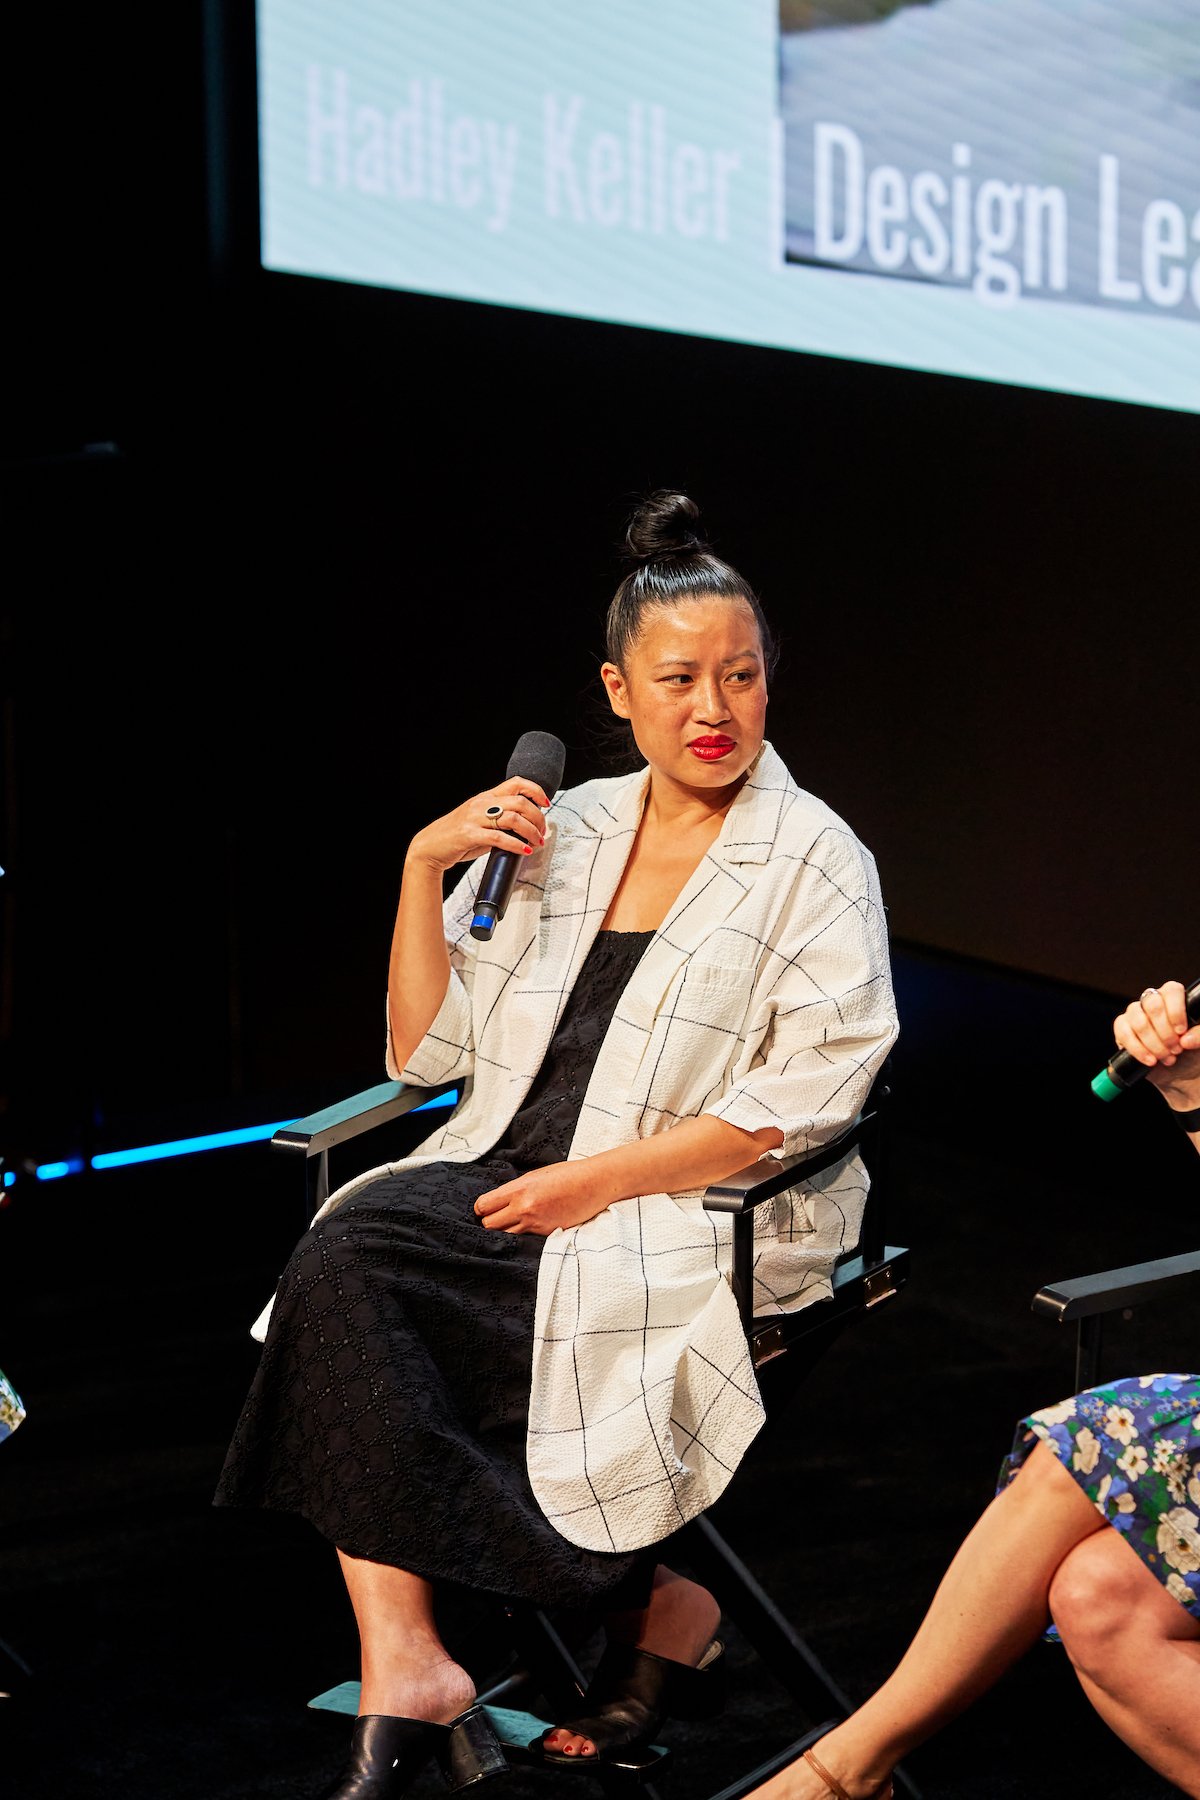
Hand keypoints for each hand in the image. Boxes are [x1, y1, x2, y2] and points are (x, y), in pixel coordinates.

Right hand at [407, 778, 550, 874]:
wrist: (430, 847)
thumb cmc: (456, 837)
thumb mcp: (480, 822)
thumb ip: (500, 821)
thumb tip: (525, 829)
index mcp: (486, 797)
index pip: (516, 783)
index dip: (535, 791)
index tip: (546, 803)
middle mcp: (482, 804)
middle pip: (520, 801)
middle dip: (538, 817)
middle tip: (542, 832)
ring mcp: (475, 818)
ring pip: (513, 818)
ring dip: (531, 831)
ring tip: (537, 842)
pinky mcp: (470, 834)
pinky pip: (499, 837)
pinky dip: (516, 845)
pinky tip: (524, 851)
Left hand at [474, 1161, 612, 1234]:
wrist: (595, 1183)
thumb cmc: (568, 1174)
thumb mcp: (537, 1175)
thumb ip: (517, 1189)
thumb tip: (502, 1200)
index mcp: (519, 1189)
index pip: (483, 1206)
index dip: (481, 1210)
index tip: (485, 1210)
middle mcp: (524, 1207)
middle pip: (489, 1225)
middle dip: (489, 1223)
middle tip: (497, 1219)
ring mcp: (536, 1223)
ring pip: (505, 1236)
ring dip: (505, 1232)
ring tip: (511, 1225)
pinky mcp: (547, 1234)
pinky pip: (526, 1239)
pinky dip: (524, 1236)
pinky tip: (530, 1229)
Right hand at [1113, 980, 1199, 1106]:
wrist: (1179, 1071)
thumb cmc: (1193, 1050)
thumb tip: (1185, 1039)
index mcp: (1175, 998)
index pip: (1172, 991)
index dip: (1176, 1012)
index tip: (1181, 1031)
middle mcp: (1154, 1001)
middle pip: (1152, 1004)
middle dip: (1165, 1032)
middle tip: (1176, 1049)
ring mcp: (1136, 1013)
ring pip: (1138, 1021)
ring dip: (1153, 1044)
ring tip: (1166, 1057)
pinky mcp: (1122, 1027)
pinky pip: (1123, 1033)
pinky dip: (1138, 1050)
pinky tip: (1151, 1060)